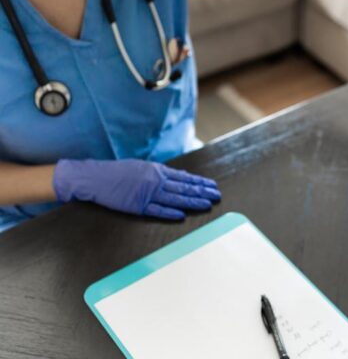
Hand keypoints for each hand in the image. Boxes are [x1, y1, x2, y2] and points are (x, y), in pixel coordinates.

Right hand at [53, 159, 220, 220]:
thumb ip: (163, 173)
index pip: (184, 178)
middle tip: (216, 196)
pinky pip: (156, 210)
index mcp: (157, 171)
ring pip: (175, 199)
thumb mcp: (144, 167)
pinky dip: (169, 212)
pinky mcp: (137, 205)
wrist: (96, 177)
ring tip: (206, 205)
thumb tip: (181, 176)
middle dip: (202, 192)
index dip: (200, 182)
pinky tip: (182, 215)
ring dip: (192, 202)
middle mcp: (155, 181)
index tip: (212, 186)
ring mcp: (146, 193)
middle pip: (184, 188)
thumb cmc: (119, 172)